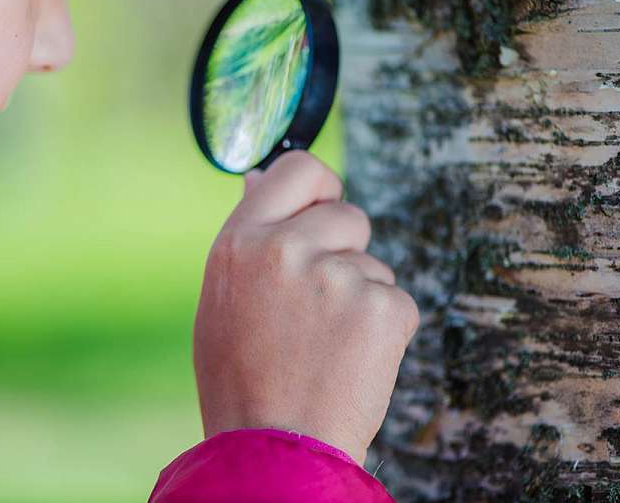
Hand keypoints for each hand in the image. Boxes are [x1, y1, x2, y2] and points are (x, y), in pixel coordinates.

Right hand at [193, 150, 419, 464]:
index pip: (298, 168)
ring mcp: (335, 277)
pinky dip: (385, 330)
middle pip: (348, 215)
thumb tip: (260, 177)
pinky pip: (397, 301)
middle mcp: (286, 248)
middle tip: (318, 308)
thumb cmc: (242, 377)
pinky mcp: (380, 308)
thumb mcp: (223, 298)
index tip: (323, 211)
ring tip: (325, 346)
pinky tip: (351, 362)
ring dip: (362, 297)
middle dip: (345, 251)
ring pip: (374, 265)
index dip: (320, 188)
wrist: (273, 450)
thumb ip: (247, 235)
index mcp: (241, 241)